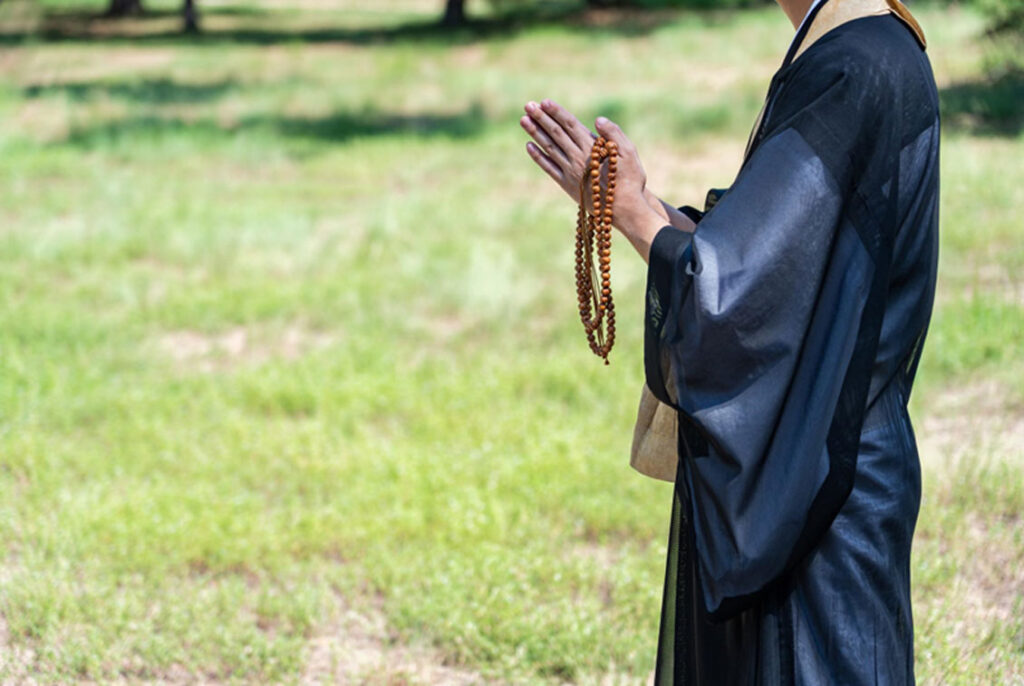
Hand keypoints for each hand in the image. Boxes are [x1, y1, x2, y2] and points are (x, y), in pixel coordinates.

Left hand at [520, 99, 668, 260]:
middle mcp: (578, 158)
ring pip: (549, 148)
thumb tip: (598, 119)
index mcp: (592, 148)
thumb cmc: (631, 179)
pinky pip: (548, 168)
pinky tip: (529, 146)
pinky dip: (538, 157)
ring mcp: (570, 172)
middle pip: (556, 134)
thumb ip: (614, 133)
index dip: (557, 112)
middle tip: (528, 105)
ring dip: (535, 133)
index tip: (544, 102)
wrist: (625, 209)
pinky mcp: (566, 185)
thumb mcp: (630, 152)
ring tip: (523, 120)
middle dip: (541, 118)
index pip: (570, 125)